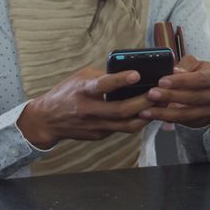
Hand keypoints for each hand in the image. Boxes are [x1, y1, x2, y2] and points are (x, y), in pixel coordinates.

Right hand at [16, 67, 153, 148]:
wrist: (47, 120)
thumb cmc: (67, 93)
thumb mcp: (81, 78)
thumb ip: (103, 76)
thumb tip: (130, 73)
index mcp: (83, 91)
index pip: (103, 85)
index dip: (120, 80)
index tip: (136, 74)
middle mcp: (89, 110)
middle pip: (121, 110)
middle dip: (144, 102)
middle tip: (160, 92)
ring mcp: (95, 126)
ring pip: (126, 125)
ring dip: (147, 115)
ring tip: (162, 103)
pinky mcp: (100, 135)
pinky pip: (123, 129)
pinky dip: (137, 121)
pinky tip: (149, 112)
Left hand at [139, 55, 209, 128]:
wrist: (208, 93)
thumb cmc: (197, 75)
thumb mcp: (194, 65)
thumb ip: (184, 67)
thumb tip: (172, 70)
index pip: (200, 79)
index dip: (181, 81)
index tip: (162, 81)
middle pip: (193, 97)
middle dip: (170, 96)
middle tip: (151, 94)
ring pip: (186, 113)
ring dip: (164, 112)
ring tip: (146, 109)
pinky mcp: (201, 122)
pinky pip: (182, 122)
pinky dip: (165, 118)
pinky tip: (152, 115)